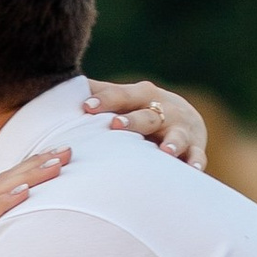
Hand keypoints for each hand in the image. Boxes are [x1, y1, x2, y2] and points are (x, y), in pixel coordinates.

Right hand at [0, 145, 70, 256]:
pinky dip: (5, 202)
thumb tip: (32, 251)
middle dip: (37, 163)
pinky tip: (25, 192)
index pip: (6, 185)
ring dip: (28, 176)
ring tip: (55, 164)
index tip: (58, 156)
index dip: (31, 168)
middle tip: (67, 150)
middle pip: (6, 180)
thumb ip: (3, 251)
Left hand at [88, 79, 205, 169]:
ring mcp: (181, 129)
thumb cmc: (140, 109)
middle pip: (147, 115)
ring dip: (171, 143)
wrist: (185, 118)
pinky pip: (196, 156)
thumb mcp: (123, 98)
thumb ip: (98, 93)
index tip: (85, 107)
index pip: (121, 96)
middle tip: (116, 125)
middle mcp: (164, 109)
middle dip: (133, 121)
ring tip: (165, 152)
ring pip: (176, 136)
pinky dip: (194, 163)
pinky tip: (191, 170)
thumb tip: (60, 86)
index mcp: (141, 95)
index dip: (104, 100)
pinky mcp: (195, 148)